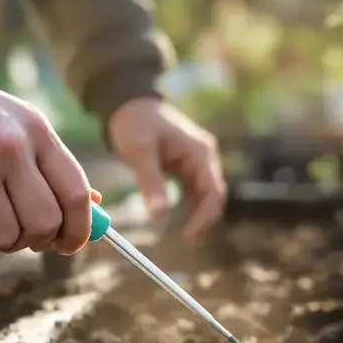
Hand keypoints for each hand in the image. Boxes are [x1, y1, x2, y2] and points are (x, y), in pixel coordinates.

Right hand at [0, 58, 95, 254]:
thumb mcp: (11, 122)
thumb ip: (50, 164)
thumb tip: (95, 206)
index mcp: (35, 130)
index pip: (76, 194)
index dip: (77, 229)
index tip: (67, 245)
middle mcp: (10, 147)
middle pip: (43, 224)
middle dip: (29, 239)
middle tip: (10, 231)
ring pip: (2, 237)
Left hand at [107, 98, 225, 238]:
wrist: (128, 103)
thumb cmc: (134, 123)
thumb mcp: (139, 151)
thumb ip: (150, 181)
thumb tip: (158, 214)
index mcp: (200, 151)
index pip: (213, 191)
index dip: (205, 216)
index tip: (188, 235)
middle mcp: (204, 156)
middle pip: (214, 194)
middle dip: (204, 218)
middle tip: (187, 238)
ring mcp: (197, 160)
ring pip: (205, 194)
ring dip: (197, 213)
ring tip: (185, 234)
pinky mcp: (186, 164)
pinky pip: (194, 190)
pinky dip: (189, 205)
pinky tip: (180, 219)